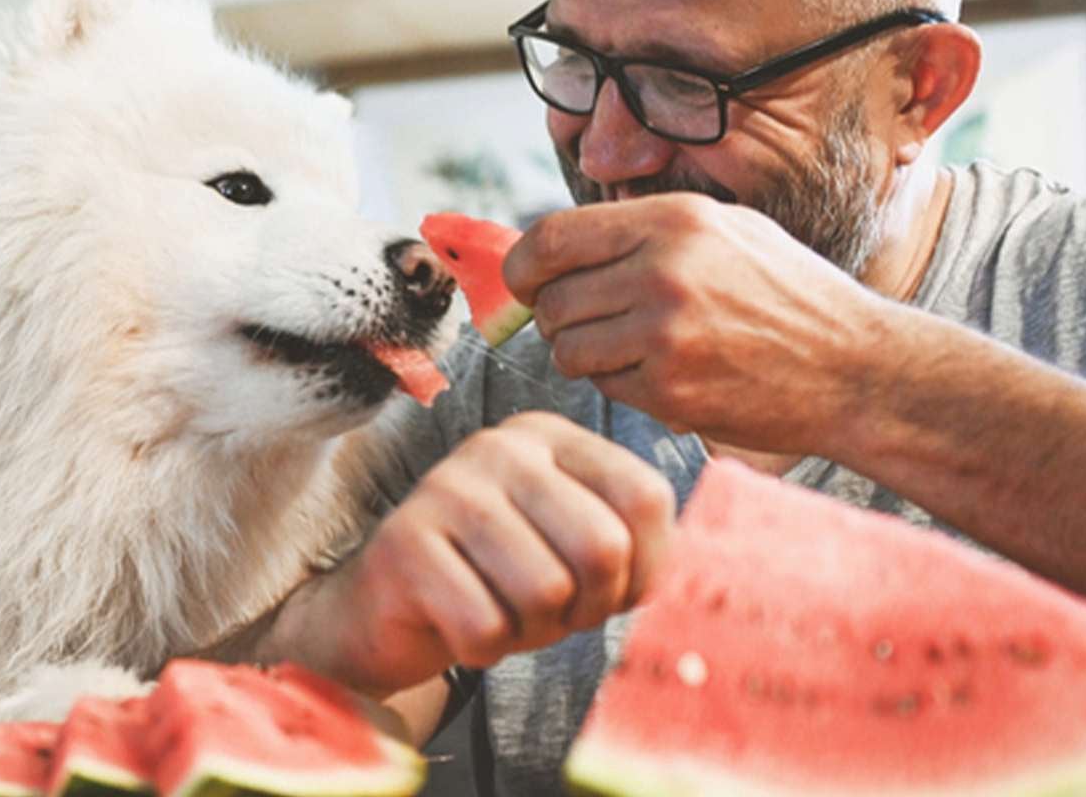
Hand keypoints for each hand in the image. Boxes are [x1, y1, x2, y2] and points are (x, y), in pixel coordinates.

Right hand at [311, 412, 674, 695]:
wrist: (382, 611)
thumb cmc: (494, 581)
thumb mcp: (570, 549)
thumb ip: (632, 545)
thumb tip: (702, 579)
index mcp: (550, 437)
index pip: (645, 497)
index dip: (646, 567)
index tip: (612, 589)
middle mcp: (499, 448)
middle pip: (602, 547)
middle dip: (589, 606)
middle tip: (553, 612)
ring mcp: (445, 489)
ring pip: (546, 592)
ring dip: (532, 630)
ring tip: (502, 612)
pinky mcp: (403, 544)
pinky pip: (485, 627)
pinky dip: (482, 648)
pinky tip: (457, 624)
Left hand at [503, 193, 884, 453]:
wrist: (856, 367)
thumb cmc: (788, 296)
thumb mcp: (725, 231)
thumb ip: (642, 232)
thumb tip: (554, 248)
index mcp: (672, 221)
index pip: (550, 238)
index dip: (523, 266)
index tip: (526, 283)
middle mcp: (663, 270)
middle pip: (552, 300)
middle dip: (559, 317)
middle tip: (596, 325)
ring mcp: (666, 332)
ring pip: (568, 348)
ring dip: (587, 355)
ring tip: (634, 350)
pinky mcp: (670, 388)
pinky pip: (604, 387)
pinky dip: (621, 385)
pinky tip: (665, 374)